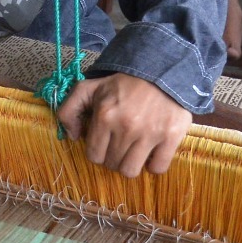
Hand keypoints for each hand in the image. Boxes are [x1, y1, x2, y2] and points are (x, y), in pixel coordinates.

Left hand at [55, 73, 190, 177]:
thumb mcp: (89, 88)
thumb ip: (69, 110)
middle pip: (112, 164)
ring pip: (131, 171)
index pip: (93, 155)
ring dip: (130, 164)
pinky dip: (154, 165)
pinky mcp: (171, 137)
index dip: (97, 151)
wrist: (161, 71)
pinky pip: (158, 168)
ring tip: (133, 151)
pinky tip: (151, 153)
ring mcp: (150, 134)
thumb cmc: (123, 83)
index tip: (105, 142)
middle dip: (113, 157)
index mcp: (104, 116)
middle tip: (119, 144)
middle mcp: (126, 127)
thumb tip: (73, 136)